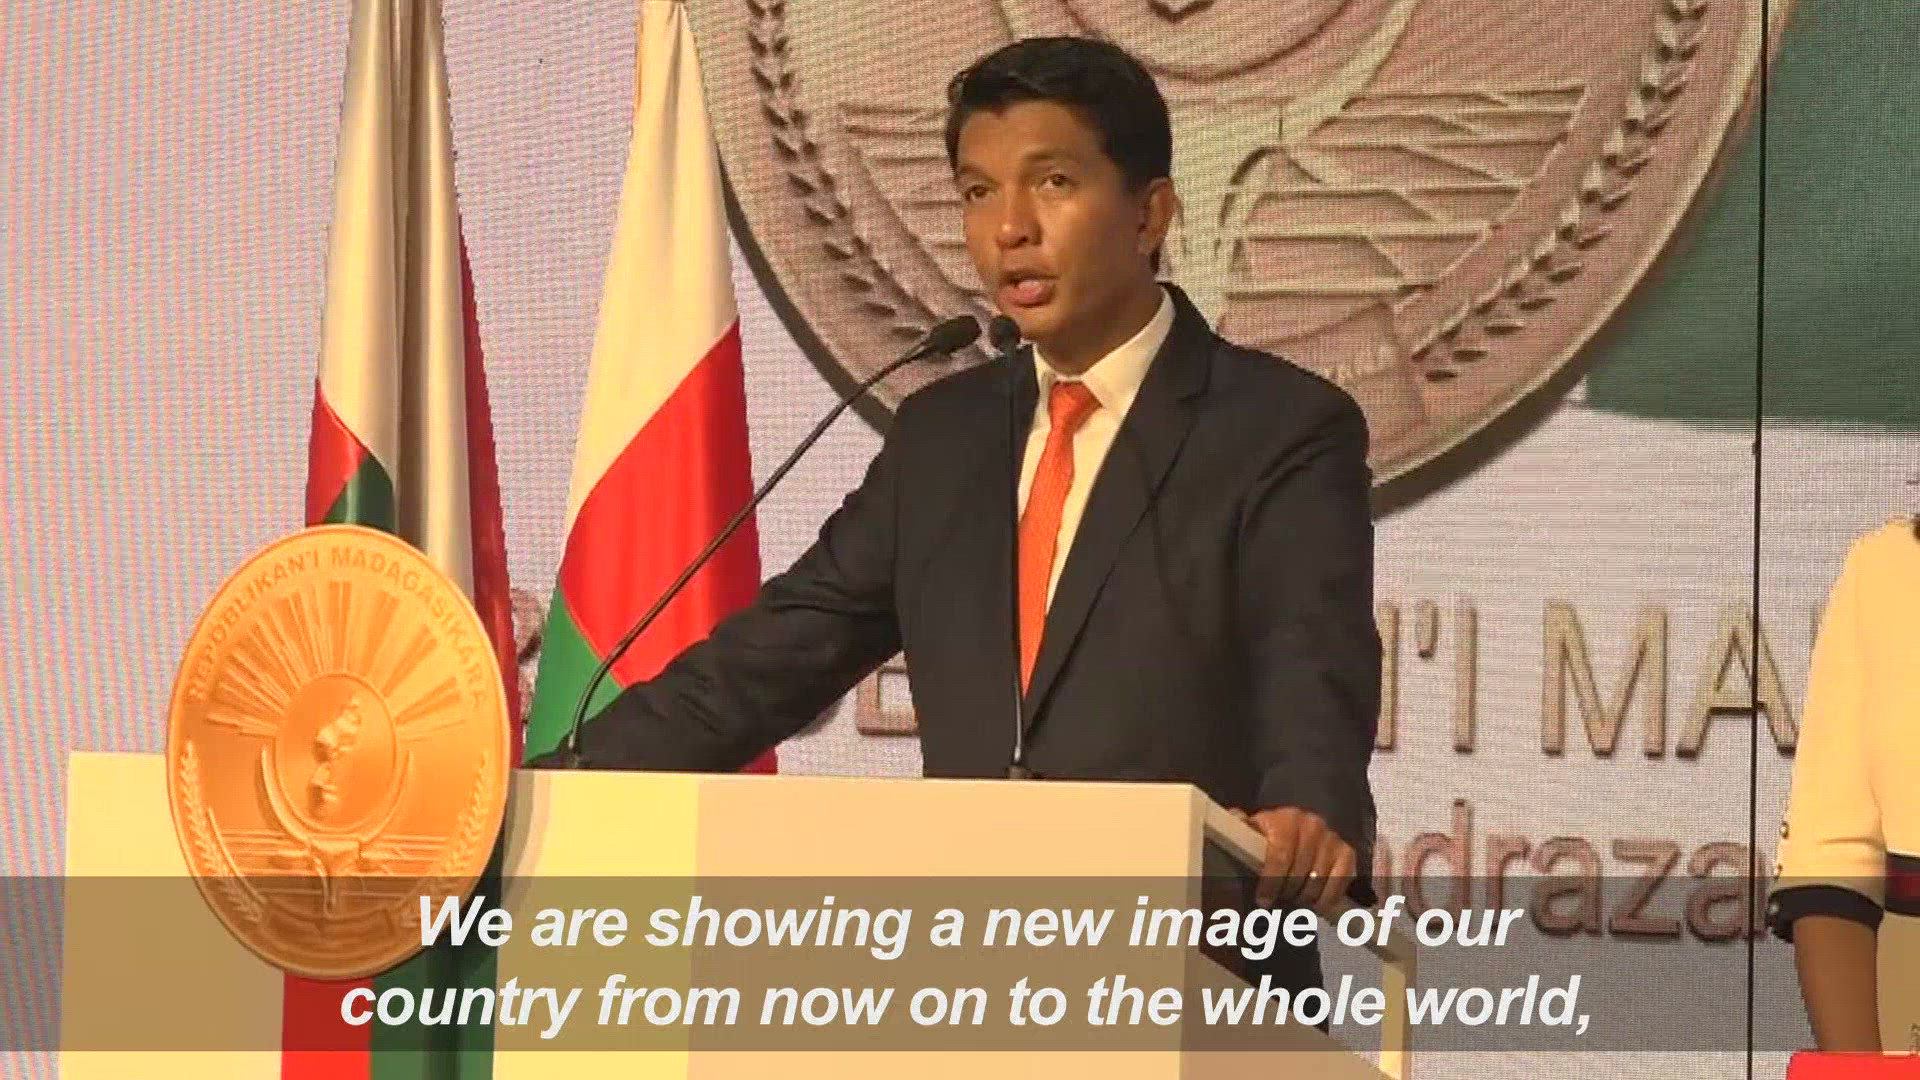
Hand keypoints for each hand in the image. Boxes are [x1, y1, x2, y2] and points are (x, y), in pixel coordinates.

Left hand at [1230, 806, 1354, 914]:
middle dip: (1286, 892)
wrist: (1298, 829)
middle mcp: (1312, 825)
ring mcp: (1330, 839)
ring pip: (1318, 881)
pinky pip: (1340, 883)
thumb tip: (1234, 819)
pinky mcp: (1346, 853)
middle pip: (1300, 873)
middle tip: (1278, 901)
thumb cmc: (1270, 836)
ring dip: (1304, 897)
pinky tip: (1316, 905)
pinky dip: (1327, 898)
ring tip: (1293, 901)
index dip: (1271, 882)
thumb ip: (1238, 826)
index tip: (1263, 900)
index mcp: (1285, 819)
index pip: (1280, 855)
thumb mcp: (1252, 830)